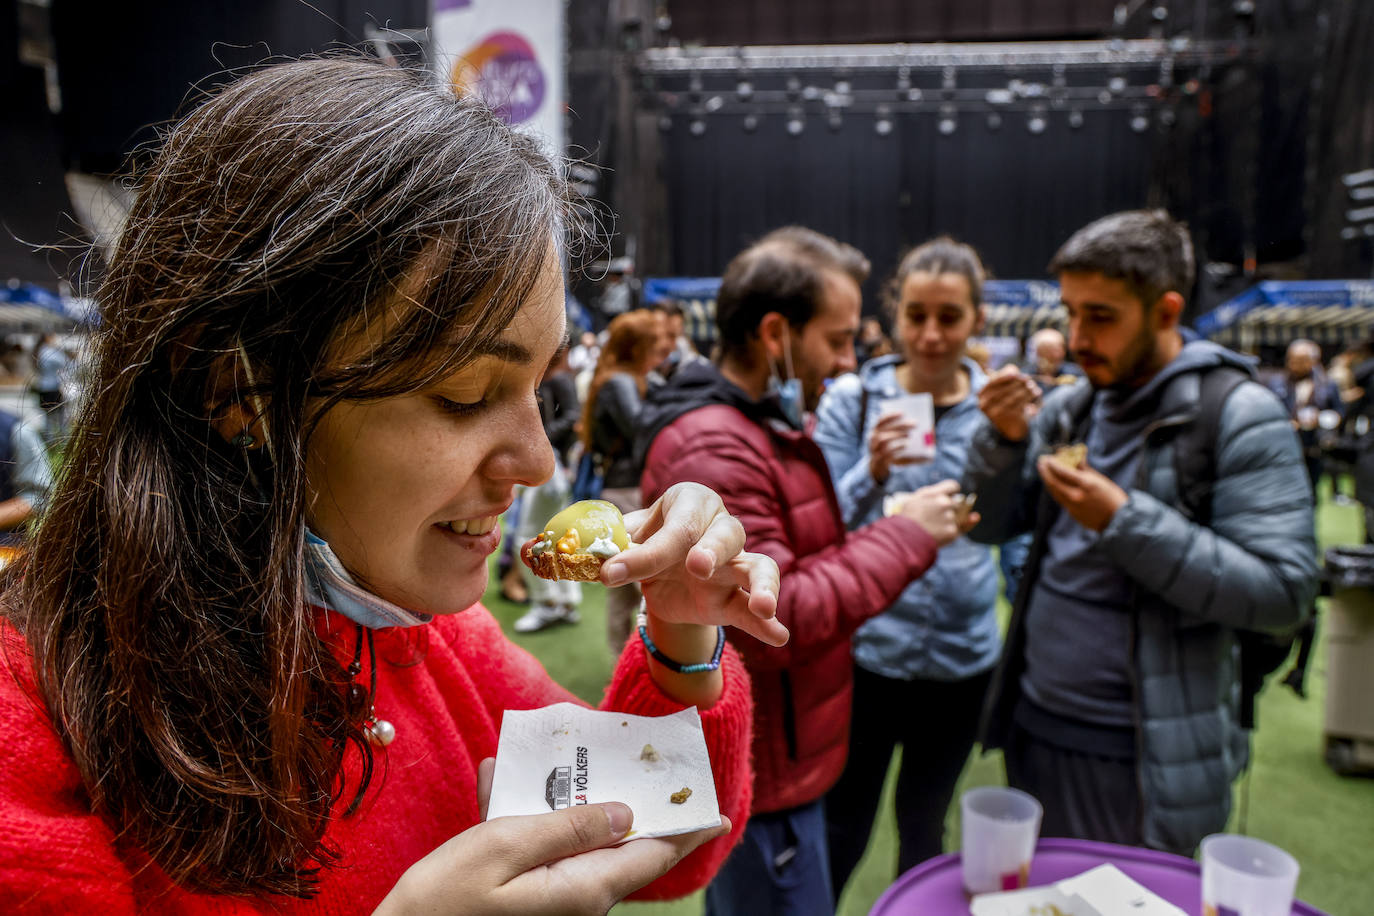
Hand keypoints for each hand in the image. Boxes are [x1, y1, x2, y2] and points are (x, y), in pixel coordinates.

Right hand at [376, 758, 730, 915]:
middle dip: (627, 800)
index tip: (717, 810)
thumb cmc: (442, 902)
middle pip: (621, 844)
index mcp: (583, 889)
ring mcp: (552, 901)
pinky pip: (540, 848)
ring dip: (564, 799)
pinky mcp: (526, 898)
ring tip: (547, 756)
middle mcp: (578, 899)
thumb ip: (565, 828)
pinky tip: (496, 781)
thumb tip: (624, 813)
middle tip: (635, 758)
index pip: (653, 855)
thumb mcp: (501, 849)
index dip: (686, 829)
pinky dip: (526, 815)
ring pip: (577, 840)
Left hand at [602, 482, 786, 647]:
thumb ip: (607, 547)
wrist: (662, 572)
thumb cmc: (647, 542)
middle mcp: (719, 528)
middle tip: (697, 566)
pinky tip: (779, 636)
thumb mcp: (625, 541)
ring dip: (762, 585)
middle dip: (713, 549)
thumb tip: (567, 557)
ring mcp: (735, 563)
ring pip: (759, 567)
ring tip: (762, 606)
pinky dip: (769, 624)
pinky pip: (753, 609)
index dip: (646, 552)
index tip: (611, 575)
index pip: (676, 526)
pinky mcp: (736, 598)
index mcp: (690, 504)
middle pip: (727, 534)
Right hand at [867, 412, 918, 482]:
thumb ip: (901, 431)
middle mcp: (873, 439)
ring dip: (897, 435)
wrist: (878, 466)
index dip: (891, 416)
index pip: (881, 420)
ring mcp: (875, 450)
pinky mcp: (879, 460)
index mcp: (876, 431)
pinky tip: (905, 446)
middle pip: (885, 429)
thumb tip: (923, 428)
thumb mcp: (892, 439)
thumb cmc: (889, 448)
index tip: (903, 413)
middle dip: (900, 425)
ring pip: (883, 440)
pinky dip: (897, 448)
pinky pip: (887, 453)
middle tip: (915, 424)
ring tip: (909, 435)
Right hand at [896, 479, 976, 546]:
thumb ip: (933, 495)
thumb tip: (955, 498)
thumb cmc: (906, 519)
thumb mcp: (914, 500)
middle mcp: (945, 503)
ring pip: (958, 518)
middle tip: (936, 518)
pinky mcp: (952, 531)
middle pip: (958, 504)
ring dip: (949, 522)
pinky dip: (948, 534)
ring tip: (933, 528)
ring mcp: (950, 517)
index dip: (952, 492)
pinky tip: (936, 535)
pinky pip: (956, 530)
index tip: (949, 497)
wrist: (902, 539)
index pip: (953, 486)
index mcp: (935, 494)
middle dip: (951, 509)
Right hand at [978, 366, 1041, 441]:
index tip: (1016, 373)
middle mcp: (985, 406)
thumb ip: (1004, 376)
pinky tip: (1037, 393)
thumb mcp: (1000, 389)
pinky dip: (1030, 397)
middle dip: (1018, 383)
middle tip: (1028, 379)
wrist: (1009, 426)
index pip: (992, 384)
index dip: (1004, 377)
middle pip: (1004, 391)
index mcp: (981, 396)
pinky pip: (1021, 405)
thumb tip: (1013, 371)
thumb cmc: (1005, 401)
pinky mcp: (1008, 419)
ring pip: (1014, 398)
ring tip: (1033, 386)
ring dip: (1026, 390)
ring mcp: (996, 413)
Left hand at [1036, 454, 1127, 531]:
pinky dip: (1056, 490)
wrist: (1119, 520)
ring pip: (1054, 492)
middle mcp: (1076, 496)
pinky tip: (1055, 484)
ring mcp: (1073, 507)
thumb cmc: (1112, 496)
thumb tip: (1073, 457)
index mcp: (1085, 484)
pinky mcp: (1072, 514)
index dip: (1052, 464)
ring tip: (1045, 471)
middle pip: (1053, 482)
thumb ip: (1083, 469)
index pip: (1062, 472)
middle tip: (1041, 462)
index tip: (1047, 457)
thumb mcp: (1099, 479)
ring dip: (1048, 480)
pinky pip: (1060, 499)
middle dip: (1045, 471)